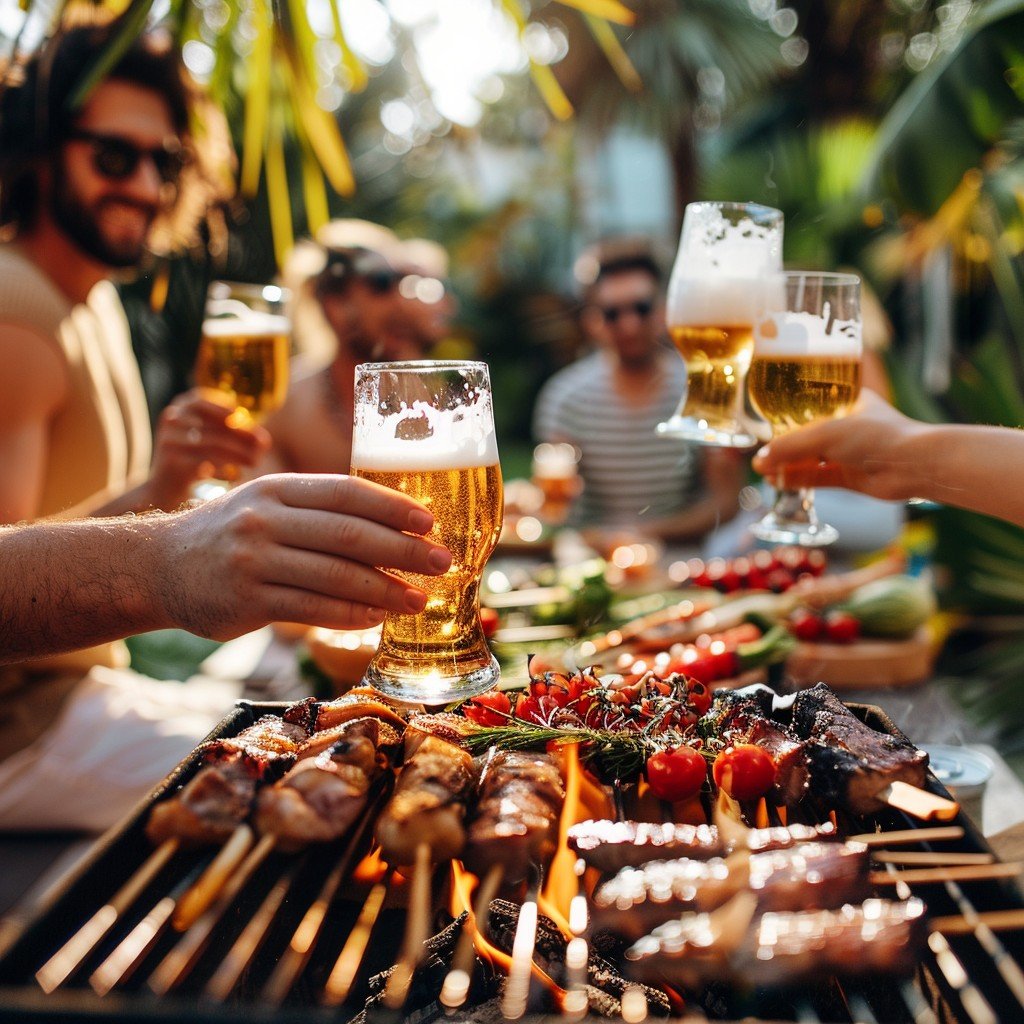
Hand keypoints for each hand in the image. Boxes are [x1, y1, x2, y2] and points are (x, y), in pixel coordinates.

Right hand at [147, 390, 271, 507]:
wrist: (163, 488)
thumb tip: (264, 441)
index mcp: (178, 409)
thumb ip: (233, 434)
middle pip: (212, 426)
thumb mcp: (209, 440)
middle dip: (241, 435)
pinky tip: (235, 476)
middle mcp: (171, 421)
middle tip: (263, 444)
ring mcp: (168, 441)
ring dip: (238, 453)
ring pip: (211, 444)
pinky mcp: (171, 463)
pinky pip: (204, 463)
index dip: (222, 408)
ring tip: (255, 461)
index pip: (200, 402)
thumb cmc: (193, 460)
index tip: (241, 415)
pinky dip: (223, 469)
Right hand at [152, 474, 452, 638]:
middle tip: (441, 562)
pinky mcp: (247, 602)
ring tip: (419, 599)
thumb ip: (319, 509)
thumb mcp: (267, 502)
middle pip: (348, 534)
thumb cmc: (231, 533)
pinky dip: (349, 614)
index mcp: (278, 488)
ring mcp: (254, 561)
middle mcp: (266, 519)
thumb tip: (394, 525)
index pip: (347, 493)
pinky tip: (376, 618)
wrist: (157, 565)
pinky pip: (311, 608)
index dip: (392, 507)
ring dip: (385, 589)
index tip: (429, 522)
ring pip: (335, 576)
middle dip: (402, 550)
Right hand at [752, 390, 928, 501]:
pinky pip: (817, 477)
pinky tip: (778, 481)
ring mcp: (848, 453)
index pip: (807, 407)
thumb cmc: (877, 436)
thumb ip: (791, 447)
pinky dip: (798, 480)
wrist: (914, 465)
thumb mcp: (827, 433)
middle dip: (782, 446)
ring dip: (787, 465)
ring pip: (810, 459)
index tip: (762, 424)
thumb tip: (759, 460)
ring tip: (763, 470)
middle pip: (805, 436)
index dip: (784, 416)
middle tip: (759, 453)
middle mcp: (846, 426)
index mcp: (846, 402)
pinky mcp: (849, 477)